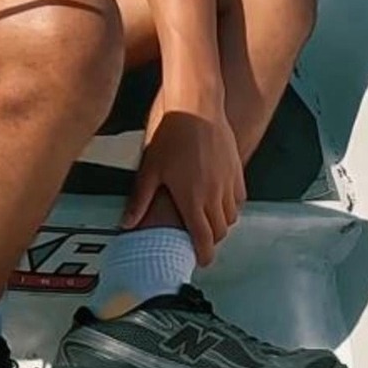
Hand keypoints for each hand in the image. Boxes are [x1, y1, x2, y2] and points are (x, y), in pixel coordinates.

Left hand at [122, 107, 246, 267]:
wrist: (197, 107)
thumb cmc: (172, 135)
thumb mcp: (150, 169)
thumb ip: (140, 200)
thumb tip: (127, 223)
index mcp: (193, 200)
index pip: (204, 239)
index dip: (204, 255)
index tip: (201, 261)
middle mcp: (214, 195)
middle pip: (220, 231)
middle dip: (211, 240)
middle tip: (200, 239)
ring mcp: (228, 182)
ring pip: (232, 215)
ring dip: (222, 223)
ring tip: (209, 220)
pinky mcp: (237, 168)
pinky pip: (240, 197)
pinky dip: (232, 205)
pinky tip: (221, 199)